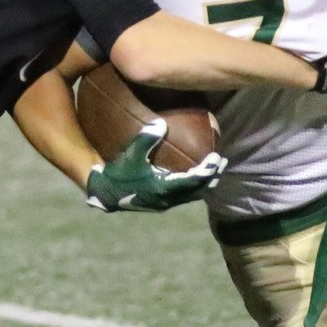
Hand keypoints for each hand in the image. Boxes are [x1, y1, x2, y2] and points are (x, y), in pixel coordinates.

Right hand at [84, 118, 226, 212]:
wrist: (105, 194)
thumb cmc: (118, 173)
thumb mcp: (130, 155)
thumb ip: (146, 139)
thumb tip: (161, 123)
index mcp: (164, 188)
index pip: (194, 180)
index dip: (208, 170)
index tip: (217, 158)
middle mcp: (168, 199)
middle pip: (198, 191)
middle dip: (211, 177)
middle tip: (222, 163)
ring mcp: (164, 203)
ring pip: (191, 195)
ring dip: (204, 184)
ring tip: (213, 171)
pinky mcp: (159, 203)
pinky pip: (182, 196)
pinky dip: (192, 187)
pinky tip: (192, 176)